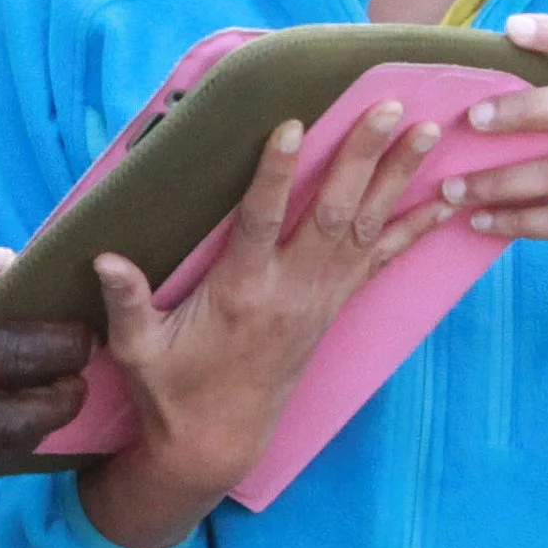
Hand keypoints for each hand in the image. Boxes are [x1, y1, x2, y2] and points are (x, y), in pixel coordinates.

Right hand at [79, 104, 448, 547]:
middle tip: (387, 108)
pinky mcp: (333, 308)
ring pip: (365, 229)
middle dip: (361, 157)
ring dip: (396, 178)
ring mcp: (319, 300)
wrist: (218, 440)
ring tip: (425, 131)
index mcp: (240, 293)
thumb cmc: (172, 389)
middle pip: (332, 214)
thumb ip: (127, 302)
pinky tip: (443, 200)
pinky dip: (413, 229)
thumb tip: (104, 258)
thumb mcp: (137, 350)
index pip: (260, 222)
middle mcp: (290, 291)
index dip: (275, 173)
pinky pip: (381, 261)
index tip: (292, 125)